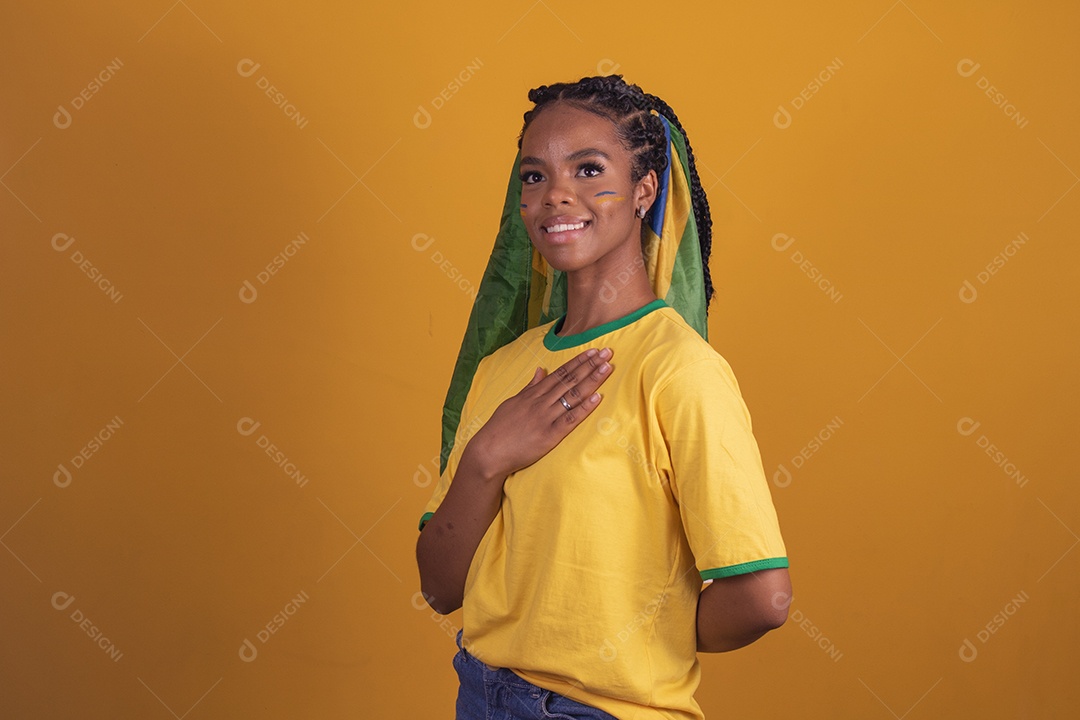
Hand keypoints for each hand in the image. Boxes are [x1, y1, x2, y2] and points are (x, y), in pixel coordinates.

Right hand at [464, 347, 613, 479]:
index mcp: (533, 394)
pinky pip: (570, 419)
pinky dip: (584, 408)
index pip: (560, 373)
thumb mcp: (513, 402)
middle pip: (570, 380)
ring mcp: (545, 417)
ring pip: (572, 395)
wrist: (488, 451)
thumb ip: (529, 386)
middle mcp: (541, 402)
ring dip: (591, 380)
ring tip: (607, 367)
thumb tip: (540, 369)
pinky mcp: (549, 435)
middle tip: (607, 352)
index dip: (578, 361)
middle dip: (590, 365)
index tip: (593, 351)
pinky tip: (597, 397)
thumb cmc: (499, 428)